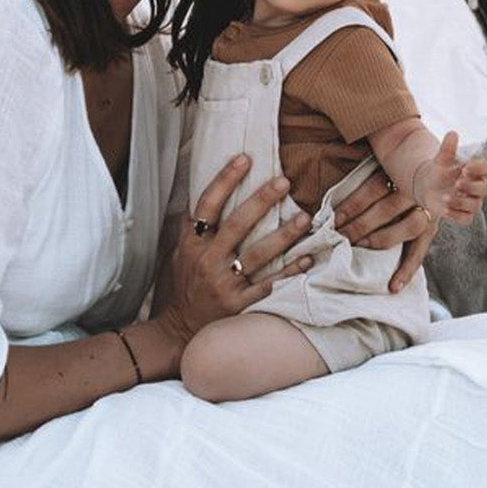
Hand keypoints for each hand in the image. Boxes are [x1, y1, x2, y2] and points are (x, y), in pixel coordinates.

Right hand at [151, 155, 315, 345]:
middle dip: (261, 200)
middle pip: (237, 224)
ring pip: (258, 255)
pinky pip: (269, 285)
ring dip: (283, 235)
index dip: (225, 179)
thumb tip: (206, 190)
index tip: (245, 158)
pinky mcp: (239, 305)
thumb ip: (193, 226)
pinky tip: (306, 258)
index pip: (207, 205)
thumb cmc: (185, 285)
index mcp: (192, 244)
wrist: (181, 328)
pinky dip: (288, 271)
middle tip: (284, 181)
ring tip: (305, 218)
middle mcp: (207, 261)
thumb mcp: (180, 253)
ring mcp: (224, 284)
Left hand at [333, 167, 437, 292]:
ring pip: (406, 227)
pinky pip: (420, 251)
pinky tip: (392, 286)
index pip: (373, 188)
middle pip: (386, 209)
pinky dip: (407, 270)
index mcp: (401, 169)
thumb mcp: (379, 161)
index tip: (330, 218)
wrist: (433, 164)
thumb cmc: (393, 166)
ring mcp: (428, 209)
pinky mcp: (432, 228)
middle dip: (359, 224)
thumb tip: (329, 193)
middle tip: (338, 236)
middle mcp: (418, 189)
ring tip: (357, 248)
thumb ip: (361, 171)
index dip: (350, 204)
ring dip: (379, 240)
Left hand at [411, 131, 486, 225]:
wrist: (427, 185)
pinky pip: (466, 219)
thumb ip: (448, 148)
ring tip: (445, 197)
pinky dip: (456, 216)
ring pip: (475, 205)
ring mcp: (470, 201)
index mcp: (475, 170)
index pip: (486, 168)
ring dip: (461, 202)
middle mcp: (476, 186)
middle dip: (472, 187)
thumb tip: (452, 133)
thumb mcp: (441, 158)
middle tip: (457, 183)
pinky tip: (444, 210)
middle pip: (485, 189)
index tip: (465, 168)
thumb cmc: (440, 169)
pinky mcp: (462, 214)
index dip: (479, 168)